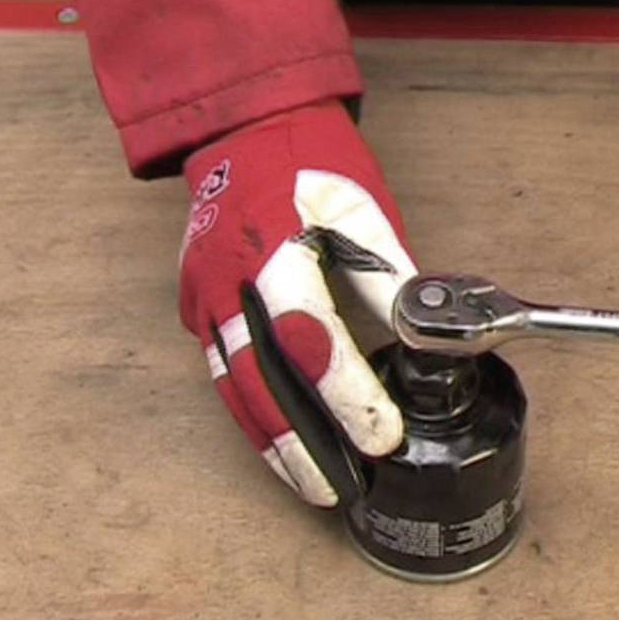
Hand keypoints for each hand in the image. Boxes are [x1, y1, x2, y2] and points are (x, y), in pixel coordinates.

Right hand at [179, 99, 415, 505]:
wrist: (243, 131)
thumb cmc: (307, 161)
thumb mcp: (360, 206)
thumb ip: (385, 275)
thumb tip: (420, 335)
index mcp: (270, 247)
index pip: (308, 337)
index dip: (346, 393)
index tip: (381, 435)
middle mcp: (225, 282)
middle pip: (261, 380)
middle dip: (304, 442)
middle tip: (343, 489)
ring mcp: (203, 300)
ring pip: (236, 390)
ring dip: (276, 445)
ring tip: (317, 488)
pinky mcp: (198, 314)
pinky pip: (224, 379)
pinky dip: (255, 422)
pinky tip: (283, 455)